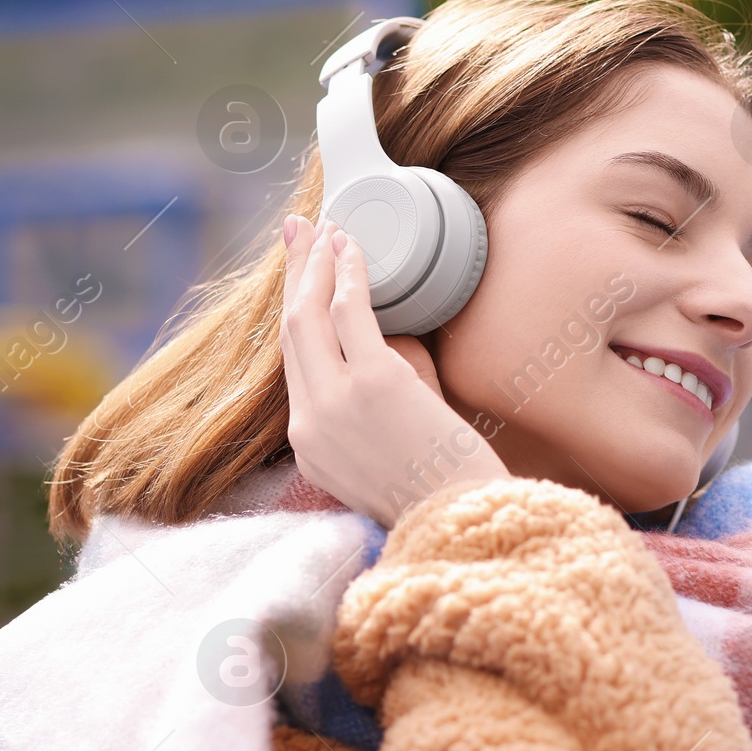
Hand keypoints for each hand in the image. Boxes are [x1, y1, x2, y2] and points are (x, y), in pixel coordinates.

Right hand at [279, 215, 508, 526]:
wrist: (461, 522)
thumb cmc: (440, 491)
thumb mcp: (381, 456)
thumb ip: (368, 408)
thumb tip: (384, 346)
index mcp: (308, 446)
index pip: (291, 365)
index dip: (292, 313)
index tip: (297, 277)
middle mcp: (309, 423)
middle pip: (290, 331)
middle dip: (294, 274)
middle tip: (299, 230)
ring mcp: (336, 401)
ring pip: (310, 315)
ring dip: (318, 264)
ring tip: (328, 228)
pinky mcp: (372, 382)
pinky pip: (349, 312)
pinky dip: (349, 273)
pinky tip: (353, 249)